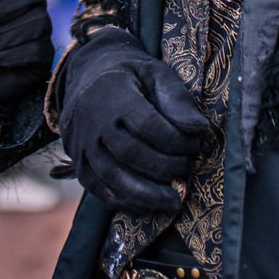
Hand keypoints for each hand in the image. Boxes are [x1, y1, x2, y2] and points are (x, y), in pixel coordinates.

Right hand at [57, 29, 208, 215]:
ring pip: (113, 178)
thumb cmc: (129, 74)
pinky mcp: (78, 163)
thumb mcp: (155, 73)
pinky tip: (148, 205)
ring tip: (174, 201)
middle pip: (131, 154)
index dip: (176, 141)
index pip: (148, 125)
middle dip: (166, 167)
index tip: (195, 144)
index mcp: (114, 95)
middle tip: (187, 168)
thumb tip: (200, 129)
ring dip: (147, 194)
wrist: (88, 74)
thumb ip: (176, 98)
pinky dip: (125, 203)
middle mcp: (93, 122)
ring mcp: (82, 145)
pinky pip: (100, 190)